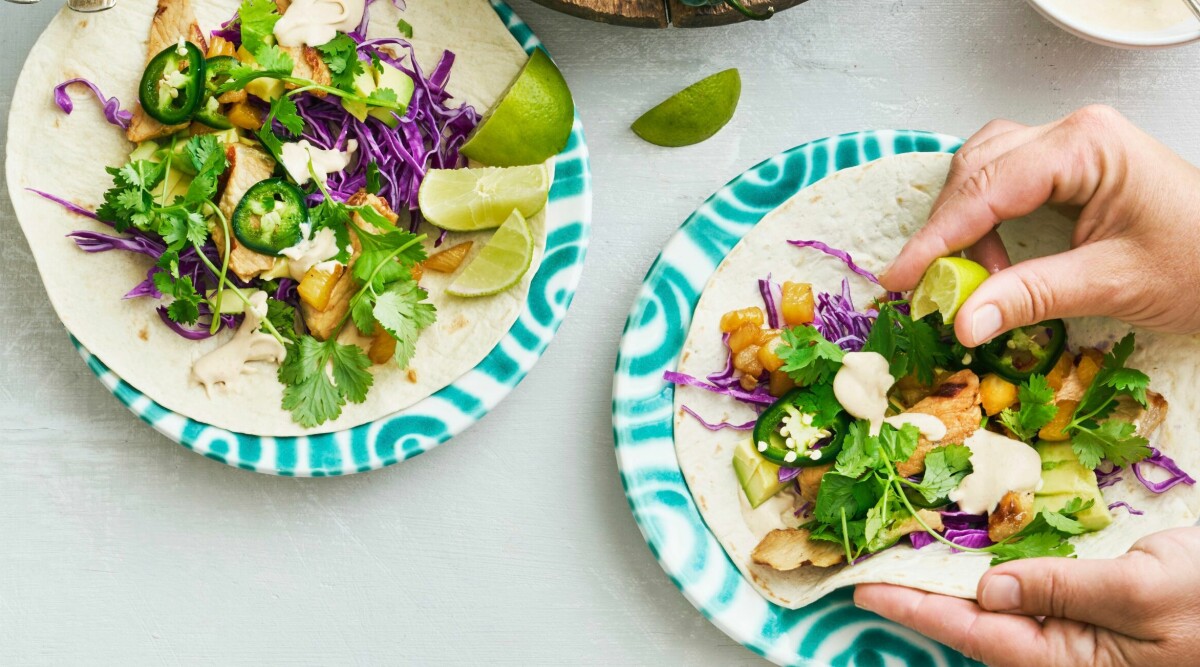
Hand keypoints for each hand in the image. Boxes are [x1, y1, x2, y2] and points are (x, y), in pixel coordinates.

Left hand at [854, 528, 1199, 666]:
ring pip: (997, 612)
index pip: (973, 634)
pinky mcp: (1093, 611)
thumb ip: (1059, 589)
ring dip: (950, 586)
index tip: (862, 590)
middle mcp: (1067, 653)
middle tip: (865, 566)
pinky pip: (1028, 597)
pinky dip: (991, 576)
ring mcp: (1079, 636)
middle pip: (974, 628)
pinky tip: (967, 558)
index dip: (915, 609)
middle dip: (921, 599)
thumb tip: (985, 589)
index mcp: (1072, 661)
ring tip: (900, 557)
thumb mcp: (1143, 591)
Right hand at [879, 105, 1199, 346]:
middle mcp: (1074, 134)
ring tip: (969, 277)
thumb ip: (1031, 297)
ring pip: (983, 170)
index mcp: (1087, 146)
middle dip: (948, 230)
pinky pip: (1004, 181)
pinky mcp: (1072, 168)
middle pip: (977, 170)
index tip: (899, 278)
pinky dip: (983, 218)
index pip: (988, 188)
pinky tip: (986, 257)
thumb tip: (963, 321)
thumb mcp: (1112, 285)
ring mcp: (1073, 147)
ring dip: (963, 223)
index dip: (937, 237)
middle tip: (929, 288)